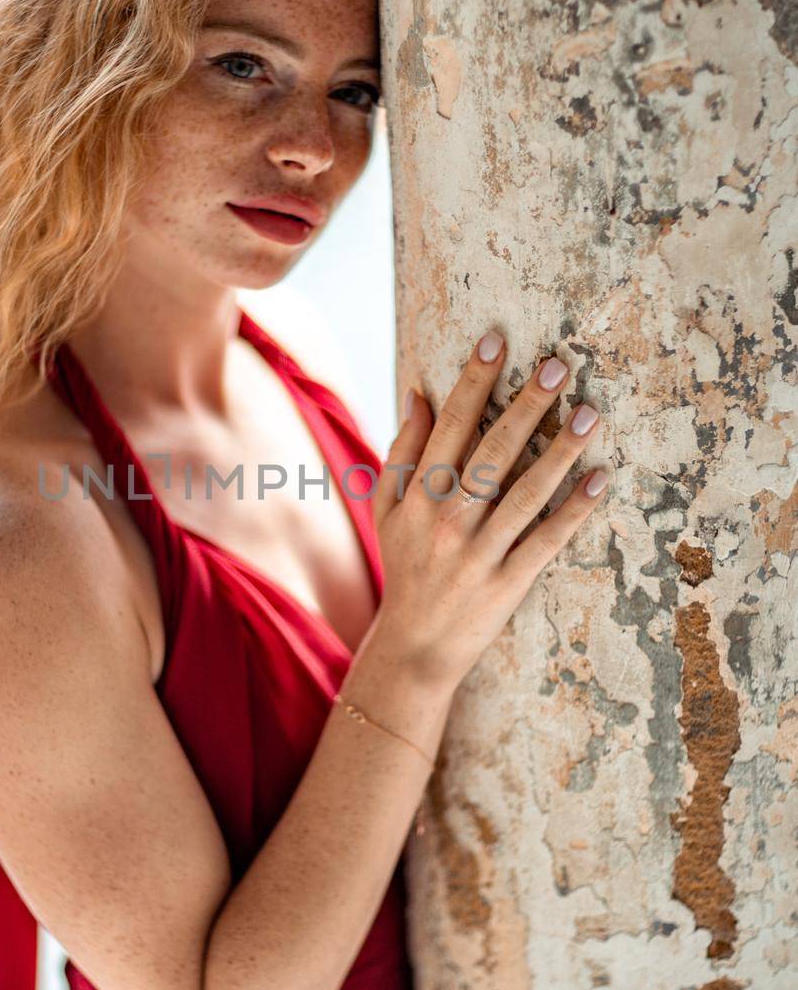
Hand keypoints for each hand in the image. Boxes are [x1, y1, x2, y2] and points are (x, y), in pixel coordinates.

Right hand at [370, 329, 608, 691]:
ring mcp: (481, 552)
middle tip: (558, 364)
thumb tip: (421, 395)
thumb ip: (402, 453)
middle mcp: (448, 519)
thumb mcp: (388, 510)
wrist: (414, 646)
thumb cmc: (404, 566)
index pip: (449, 426)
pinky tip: (601, 478)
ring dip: (560, 450)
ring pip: (525, 491)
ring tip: (590, 412)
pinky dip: (574, 510)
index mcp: (418, 495)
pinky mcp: (509, 582)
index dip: (473, 381)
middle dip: (525, 405)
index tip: (497, 342)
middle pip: (491, 450)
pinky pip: (546, 540)